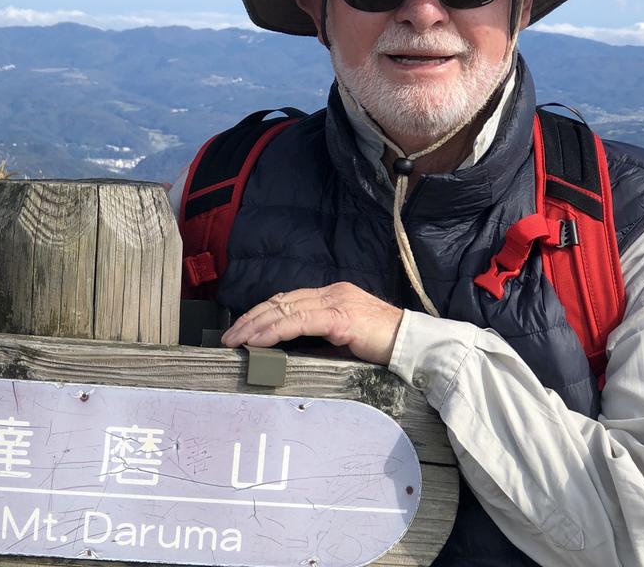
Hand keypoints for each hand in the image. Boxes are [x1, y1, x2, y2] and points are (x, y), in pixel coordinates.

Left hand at [220, 282, 404, 365]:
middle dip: (250, 318)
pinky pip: (299, 321)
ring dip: (255, 325)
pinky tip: (258, 341)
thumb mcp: (347, 337)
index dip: (261, 313)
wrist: (414, 344)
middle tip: (229, 336)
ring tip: (236, 340)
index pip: (288, 299)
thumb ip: (323, 336)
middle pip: (280, 301)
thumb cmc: (385, 345)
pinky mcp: (340, 317)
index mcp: (332, 295)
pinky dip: (274, 330)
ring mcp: (336, 302)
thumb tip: (292, 351)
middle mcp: (331, 293)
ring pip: (284, 309)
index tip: (242, 329)